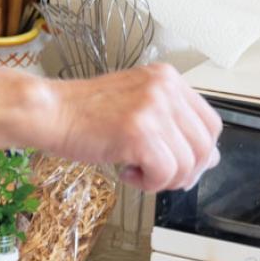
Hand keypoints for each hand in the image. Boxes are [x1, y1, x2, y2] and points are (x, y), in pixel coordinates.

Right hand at [49, 63, 221, 192]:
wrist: (49, 112)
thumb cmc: (84, 112)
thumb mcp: (136, 105)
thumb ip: (171, 123)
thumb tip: (208, 157)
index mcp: (167, 78)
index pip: (210, 123)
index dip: (200, 151)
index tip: (180, 162)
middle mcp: (165, 88)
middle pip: (204, 146)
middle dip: (185, 172)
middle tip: (158, 176)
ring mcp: (153, 109)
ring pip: (186, 164)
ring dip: (163, 179)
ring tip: (136, 171)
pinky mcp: (140, 132)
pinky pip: (165, 173)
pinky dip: (148, 183)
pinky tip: (127, 172)